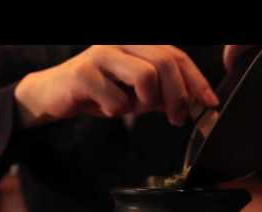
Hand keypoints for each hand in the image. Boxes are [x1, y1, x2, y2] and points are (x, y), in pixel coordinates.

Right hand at [15, 45, 218, 127]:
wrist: (53, 95)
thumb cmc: (97, 92)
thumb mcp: (134, 91)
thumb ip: (160, 93)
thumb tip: (192, 104)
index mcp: (136, 43)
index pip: (176, 55)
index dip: (196, 80)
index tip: (208, 103)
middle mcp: (121, 41)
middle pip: (166, 63)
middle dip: (178, 96)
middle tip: (177, 119)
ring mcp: (101, 54)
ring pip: (145, 76)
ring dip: (146, 103)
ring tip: (133, 109)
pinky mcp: (84, 73)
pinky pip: (117, 99)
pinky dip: (118, 111)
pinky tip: (108, 109)